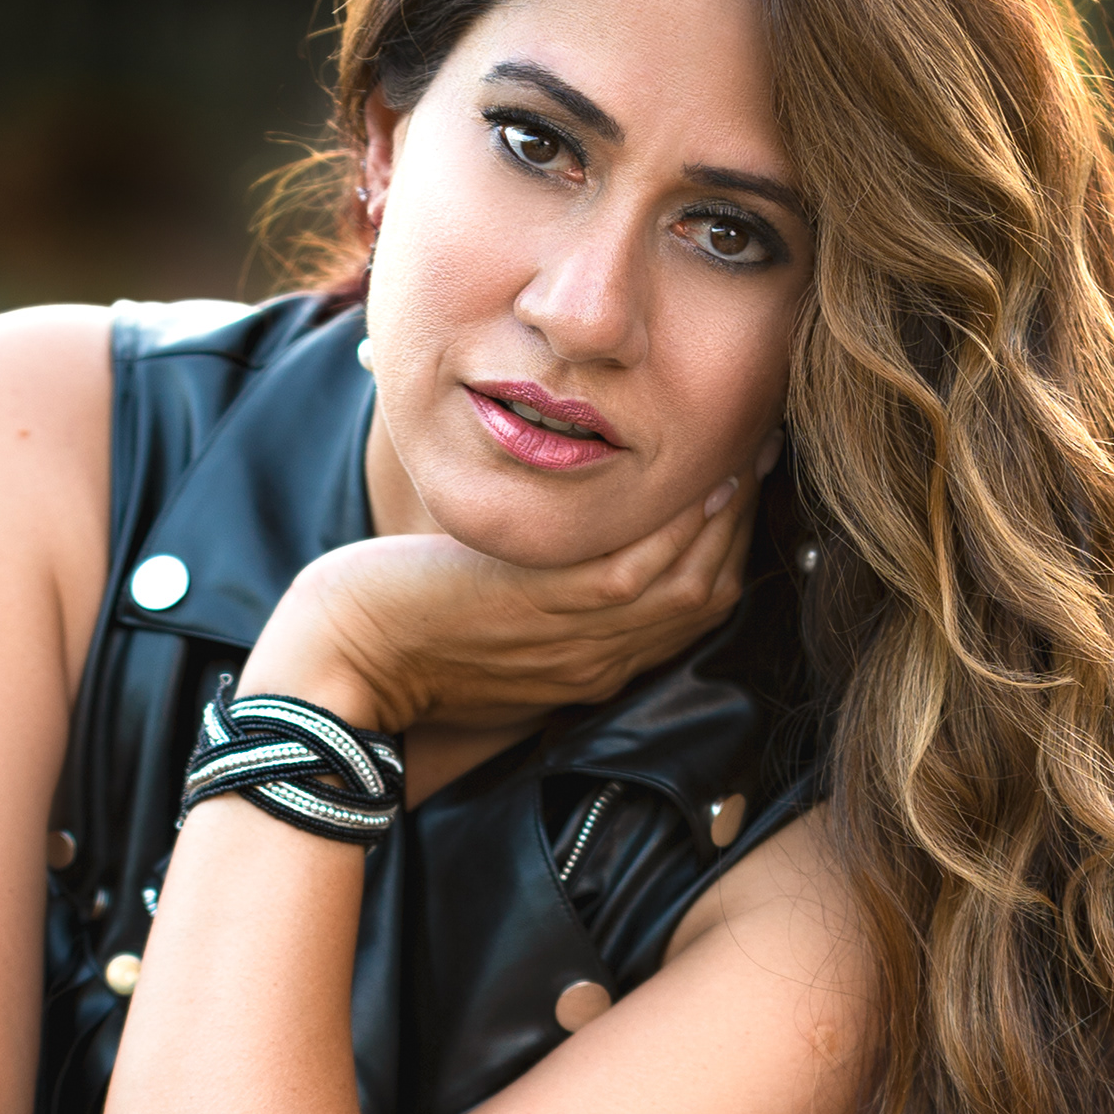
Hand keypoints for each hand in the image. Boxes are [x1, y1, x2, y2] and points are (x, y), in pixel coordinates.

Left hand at [248, 476, 750, 745]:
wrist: (349, 662)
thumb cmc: (416, 629)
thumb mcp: (508, 617)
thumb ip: (560, 589)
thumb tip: (596, 525)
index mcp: (598, 664)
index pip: (700, 606)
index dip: (736, 542)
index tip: (748, 480)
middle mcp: (599, 660)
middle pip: (709, 593)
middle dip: (747, 519)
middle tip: (764, 449)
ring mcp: (574, 641)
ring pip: (684, 582)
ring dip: (726, 515)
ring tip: (745, 450)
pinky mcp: (539, 611)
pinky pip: (631, 572)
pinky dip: (674, 528)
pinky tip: (695, 480)